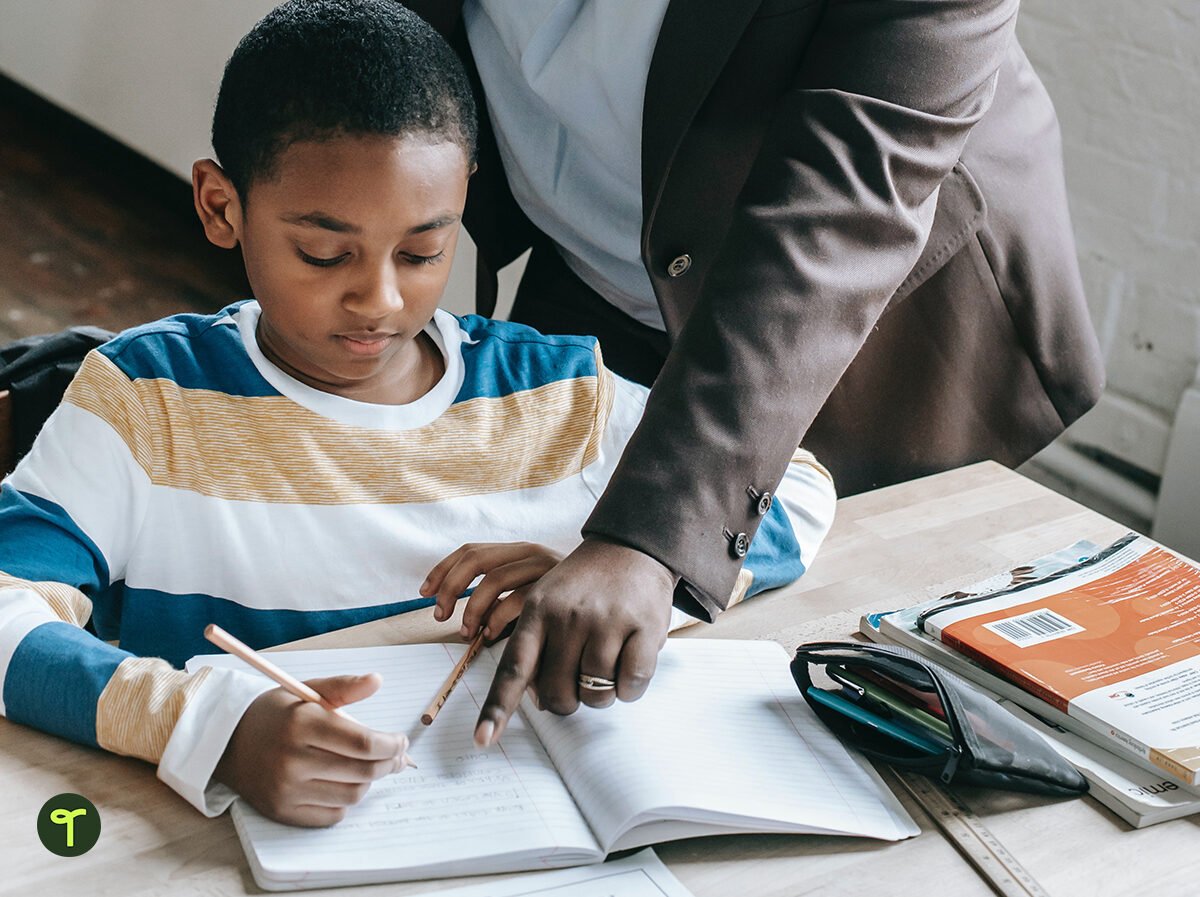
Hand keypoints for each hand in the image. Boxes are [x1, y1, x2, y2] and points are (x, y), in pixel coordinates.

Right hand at [214, 674, 409, 826]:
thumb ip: (344, 687)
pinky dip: (346, 800)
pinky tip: (345, 782)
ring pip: (352, 795)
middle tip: (397, 755)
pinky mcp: (283, 811)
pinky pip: (333, 815)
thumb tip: (377, 680)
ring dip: (369, 781)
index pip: (363, 742)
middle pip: (363, 771)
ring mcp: (286, 790)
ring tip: (370, 766)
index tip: (401, 740)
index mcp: (302, 725)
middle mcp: (292, 760)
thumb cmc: (276, 714)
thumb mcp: (307, 691)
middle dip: (389, 763)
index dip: (391, 744)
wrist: (228, 743)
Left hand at [420, 542, 563, 640]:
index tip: (424, 592)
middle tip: (439, 615)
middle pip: (476, 559)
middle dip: (450, 587)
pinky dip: (497, 619)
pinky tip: (492, 636)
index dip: (443, 570)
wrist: (624, 581)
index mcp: (520, 550)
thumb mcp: (534, 590)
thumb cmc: (574, 596)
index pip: (471, 550)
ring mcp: (545, 567)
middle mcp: (530, 552)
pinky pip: (518, 600)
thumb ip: (504, 597)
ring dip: (471, 609)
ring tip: (466, 632)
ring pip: (494, 579)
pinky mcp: (558, 587)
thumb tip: (463, 620)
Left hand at [472, 536, 675, 746]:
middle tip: (579, 677)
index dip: (498, 709)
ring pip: (596, 695)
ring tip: (608, 662)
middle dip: (568, 700)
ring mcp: (606, 622)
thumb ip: (536, 646)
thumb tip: (535, 698)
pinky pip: (631, 685)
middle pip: (558, 695)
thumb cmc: (585, 586)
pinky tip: (630, 660)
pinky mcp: (643, 627)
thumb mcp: (547, 601)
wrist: (631, 545)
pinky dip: (630, 687)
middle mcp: (567, 617)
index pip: (512, 669)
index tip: (483, 740)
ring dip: (602, 694)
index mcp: (536, 611)